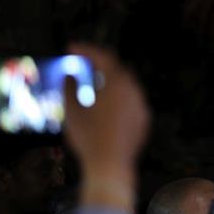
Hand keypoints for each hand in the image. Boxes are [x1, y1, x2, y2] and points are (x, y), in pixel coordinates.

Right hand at [63, 44, 149, 210]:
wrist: (111, 166)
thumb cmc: (89, 138)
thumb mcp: (73, 111)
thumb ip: (70, 87)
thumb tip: (70, 75)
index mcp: (117, 84)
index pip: (103, 57)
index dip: (86, 49)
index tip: (71, 47)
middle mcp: (134, 91)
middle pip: (117, 68)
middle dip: (99, 62)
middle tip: (82, 60)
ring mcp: (141, 105)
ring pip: (126, 84)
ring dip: (110, 79)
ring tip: (92, 81)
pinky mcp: (143, 118)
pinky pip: (131, 100)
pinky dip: (118, 96)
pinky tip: (106, 103)